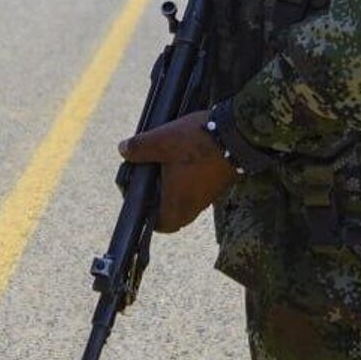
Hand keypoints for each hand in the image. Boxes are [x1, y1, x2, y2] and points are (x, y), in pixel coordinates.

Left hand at [118, 109, 236, 233]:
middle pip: (168, 211)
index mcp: (177, 206)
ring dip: (170, 184)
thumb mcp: (160, 142)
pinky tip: (179, 156)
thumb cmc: (197, 143)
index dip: (144, 212)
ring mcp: (207, 197)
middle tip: (148, 173)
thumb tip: (124, 150)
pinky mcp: (216, 185)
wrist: (237, 134)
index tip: (137, 192)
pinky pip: (194, 189)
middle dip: (155, 194)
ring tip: (161, 161)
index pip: (157, 224)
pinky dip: (184, 178)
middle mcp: (193, 207)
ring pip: (182, 199)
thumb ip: (138, 148)